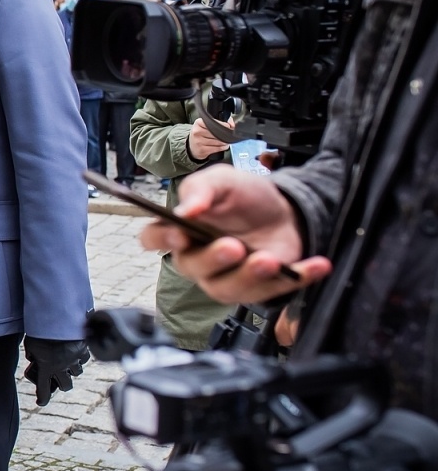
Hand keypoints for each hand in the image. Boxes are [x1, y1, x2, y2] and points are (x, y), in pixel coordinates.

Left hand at [23, 337, 88, 406]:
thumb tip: (34, 358)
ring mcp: (74, 359)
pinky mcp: (83, 350)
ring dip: (71, 370)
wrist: (57, 317)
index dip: (42, 399)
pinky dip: (80, 357)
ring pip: (76, 372)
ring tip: (67, 362)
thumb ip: (32, 354)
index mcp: (46, 368)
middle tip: (58, 380)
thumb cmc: (40, 330)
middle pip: (65, 386)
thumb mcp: (30, 344)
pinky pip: (84, 359)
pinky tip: (76, 352)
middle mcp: (62, 367)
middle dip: (61, 385)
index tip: (40, 402)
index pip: (43, 390)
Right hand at [139, 165, 331, 304]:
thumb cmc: (244, 197)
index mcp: (181, 230)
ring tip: (269, 260)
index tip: (179, 234)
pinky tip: (317, 265)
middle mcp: (199, 259)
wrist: (284, 210)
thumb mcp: (223, 180)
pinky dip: (298, 278)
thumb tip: (185, 210)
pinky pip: (276, 290)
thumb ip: (201, 189)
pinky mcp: (261, 287)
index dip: (161, 240)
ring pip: (229, 288)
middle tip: (233, 246)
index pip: (154, 239)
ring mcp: (228, 278)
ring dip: (250, 276)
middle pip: (193, 267)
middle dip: (213, 259)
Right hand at [187, 117, 229, 161]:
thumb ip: (219, 121)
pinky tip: (222, 146)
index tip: (229, 127)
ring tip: (224, 141)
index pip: (215, 122)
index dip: (224, 125)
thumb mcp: (205, 125)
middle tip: (228, 135)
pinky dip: (222, 147)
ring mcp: (199, 141)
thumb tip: (232, 123)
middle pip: (218, 133)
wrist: (192, 146)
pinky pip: (217, 148)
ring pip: (219, 141)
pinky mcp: (202, 150)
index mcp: (198, 123)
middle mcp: (197, 131)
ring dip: (225, 142)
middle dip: (226, 134)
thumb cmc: (201, 134)